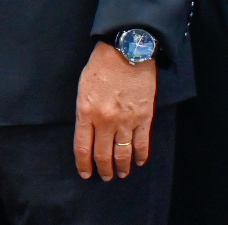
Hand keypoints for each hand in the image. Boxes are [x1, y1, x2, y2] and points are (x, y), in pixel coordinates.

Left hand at [73, 41, 156, 180]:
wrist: (127, 51)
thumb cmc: (101, 66)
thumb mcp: (83, 88)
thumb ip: (85, 112)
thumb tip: (88, 132)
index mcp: (86, 112)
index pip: (83, 147)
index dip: (84, 164)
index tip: (86, 174)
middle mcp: (105, 120)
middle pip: (103, 154)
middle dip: (103, 169)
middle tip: (105, 177)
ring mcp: (126, 121)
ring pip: (123, 153)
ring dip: (122, 167)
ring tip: (121, 174)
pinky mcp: (144, 118)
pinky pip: (142, 144)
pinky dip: (141, 156)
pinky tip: (139, 162)